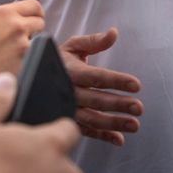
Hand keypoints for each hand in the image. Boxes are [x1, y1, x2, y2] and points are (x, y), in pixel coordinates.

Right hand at [0, 0, 45, 78]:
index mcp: (5, 13)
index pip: (34, 5)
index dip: (35, 11)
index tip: (34, 15)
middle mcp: (17, 27)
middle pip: (40, 22)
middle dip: (33, 28)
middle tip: (23, 34)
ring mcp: (23, 45)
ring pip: (38, 41)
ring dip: (29, 44)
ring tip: (15, 51)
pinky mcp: (24, 62)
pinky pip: (31, 58)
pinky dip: (24, 59)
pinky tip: (12, 62)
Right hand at [58, 29, 142, 145]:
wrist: (33, 76)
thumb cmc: (59, 59)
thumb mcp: (73, 46)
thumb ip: (94, 41)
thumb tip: (114, 33)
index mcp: (69, 71)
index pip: (96, 76)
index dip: (116, 80)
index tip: (136, 84)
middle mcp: (67, 91)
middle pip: (95, 100)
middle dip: (118, 104)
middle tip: (139, 107)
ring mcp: (66, 108)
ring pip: (91, 118)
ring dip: (113, 123)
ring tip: (134, 124)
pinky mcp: (67, 120)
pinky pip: (85, 131)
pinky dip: (102, 136)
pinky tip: (119, 139)